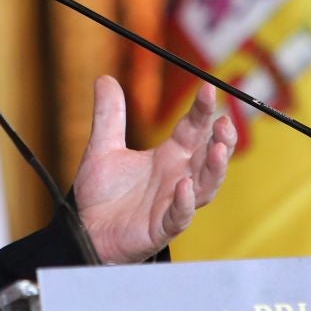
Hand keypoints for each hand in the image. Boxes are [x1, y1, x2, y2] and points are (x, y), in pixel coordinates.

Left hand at [71, 77, 235, 264]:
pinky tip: (183, 186)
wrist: (85, 231)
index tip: (207, 89)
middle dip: (221, 139)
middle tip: (225, 122)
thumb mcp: (102, 148)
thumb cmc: (101, 195)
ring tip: (218, 149)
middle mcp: (177, 177)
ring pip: (206, 185)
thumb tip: (104, 78)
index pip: (194, 129)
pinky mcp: (162, 227)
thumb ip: (109, 116)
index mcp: (169, 156)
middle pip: (210, 156)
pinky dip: (184, 202)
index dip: (202, 110)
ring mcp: (173, 202)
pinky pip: (180, 215)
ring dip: (215, 168)